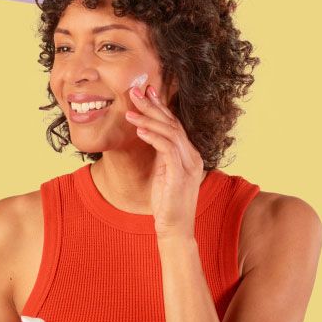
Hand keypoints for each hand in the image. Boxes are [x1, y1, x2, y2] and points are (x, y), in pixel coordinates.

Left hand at [125, 83, 204, 238]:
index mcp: (189, 154)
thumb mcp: (164, 173)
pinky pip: (167, 148)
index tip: (145, 91)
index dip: (160, 106)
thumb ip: (162, 154)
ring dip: (148, 119)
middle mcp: (192, 155)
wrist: (176, 229)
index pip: (174, 123)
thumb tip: (149, 134)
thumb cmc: (167, 203)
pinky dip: (152, 136)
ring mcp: (188, 164)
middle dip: (152, 105)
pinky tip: (139, 130)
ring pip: (170, 132)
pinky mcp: (180, 174)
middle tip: (135, 91)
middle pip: (172, 123)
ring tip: (129, 111)